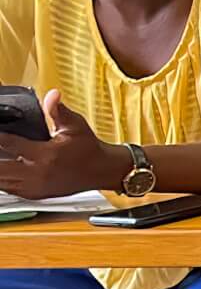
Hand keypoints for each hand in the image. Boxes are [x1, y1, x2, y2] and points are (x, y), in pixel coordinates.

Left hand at [0, 90, 122, 196]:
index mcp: (47, 154)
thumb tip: (52, 94)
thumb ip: (58, 110)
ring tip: (0, 158)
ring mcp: (38, 187)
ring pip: (4, 183)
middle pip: (2, 168)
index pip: (11, 144)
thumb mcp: (75, 125)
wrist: (102, 170)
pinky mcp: (38, 194)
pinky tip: (3, 173)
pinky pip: (12, 191)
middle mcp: (40, 173)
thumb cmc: (88, 148)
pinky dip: (4, 182)